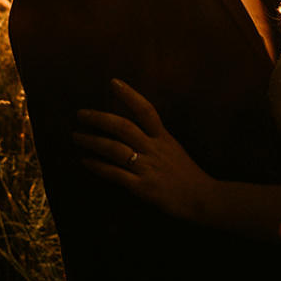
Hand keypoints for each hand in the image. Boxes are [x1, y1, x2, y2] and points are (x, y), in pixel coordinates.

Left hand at [74, 79, 215, 222]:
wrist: (203, 199)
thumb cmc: (188, 174)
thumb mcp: (173, 149)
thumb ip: (155, 138)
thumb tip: (131, 127)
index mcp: (164, 137)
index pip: (146, 110)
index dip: (129, 95)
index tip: (113, 82)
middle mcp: (155, 149)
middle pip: (123, 127)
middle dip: (99, 118)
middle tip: (80, 114)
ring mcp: (148, 168)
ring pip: (115, 149)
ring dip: (92, 141)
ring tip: (76, 136)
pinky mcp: (143, 188)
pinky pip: (115, 174)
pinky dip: (98, 166)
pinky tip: (85, 161)